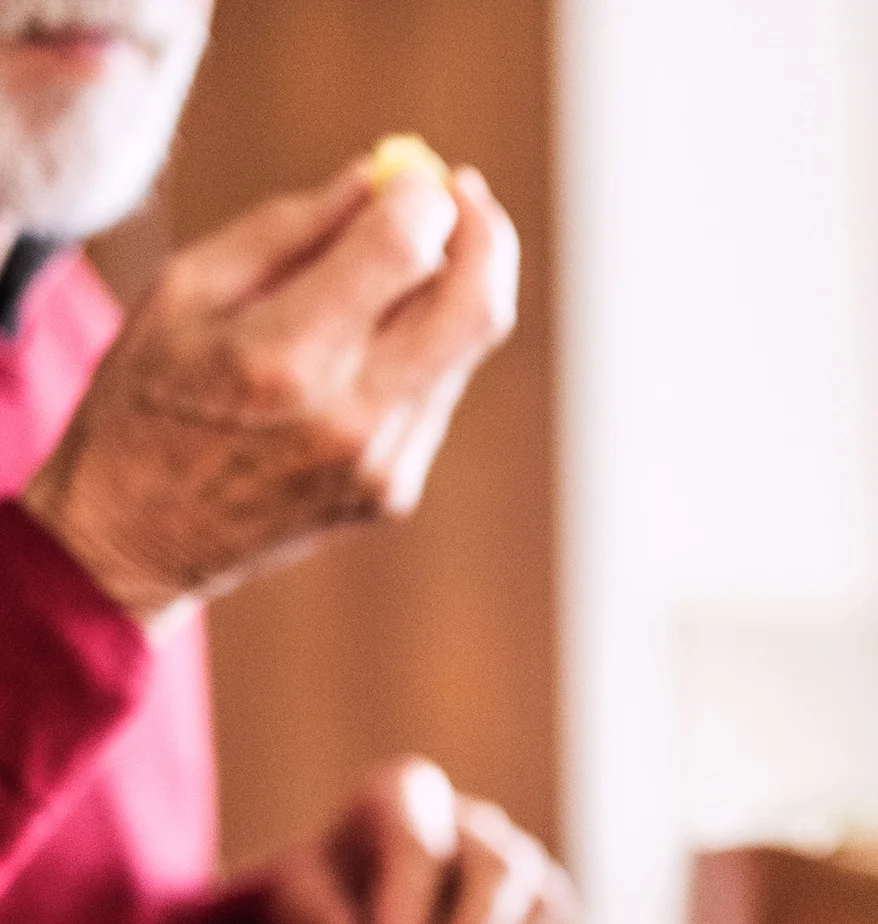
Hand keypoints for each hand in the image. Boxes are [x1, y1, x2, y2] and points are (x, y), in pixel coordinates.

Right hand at [21, 155, 519, 625]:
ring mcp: (382, 462)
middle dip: (484, 235)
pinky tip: (376, 334)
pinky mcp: (395, 490)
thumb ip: (290, 228)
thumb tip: (379, 177)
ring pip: (465, 349)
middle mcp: (350, 415)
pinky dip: (425, 346)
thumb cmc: (145, 395)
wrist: (134, 535)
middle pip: (476, 306)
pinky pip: (437, 393)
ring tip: (410, 254)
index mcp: (283, 357)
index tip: (417, 176)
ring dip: (454, 289)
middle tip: (463, 195)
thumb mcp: (185, 290)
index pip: (404, 252)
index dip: (425, 199)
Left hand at [253, 755, 579, 923]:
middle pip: (498, 870)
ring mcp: (527, 867)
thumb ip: (308, 920)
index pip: (415, 842)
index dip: (406, 905)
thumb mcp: (294, 899)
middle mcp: (477, 825)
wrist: (375, 911)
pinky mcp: (556, 914)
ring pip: (544, 908)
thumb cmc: (333, 897)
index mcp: (406, 797)